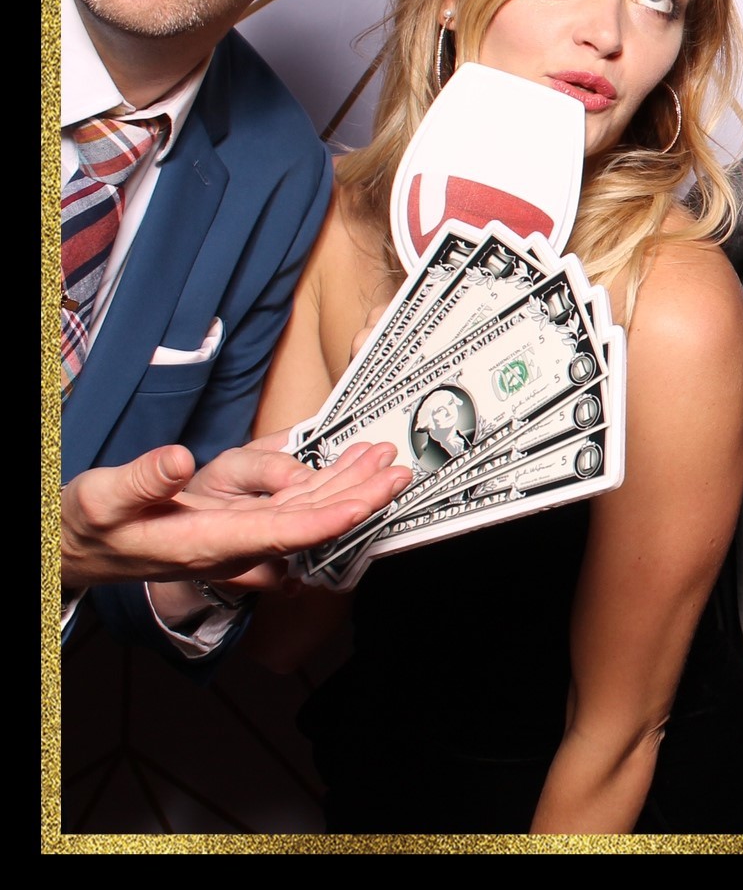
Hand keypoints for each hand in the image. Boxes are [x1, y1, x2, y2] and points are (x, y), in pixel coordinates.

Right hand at [61, 440, 411, 590]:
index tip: (363, 505)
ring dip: (349, 486)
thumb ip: (140, 481)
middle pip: (309, 524)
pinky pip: (293, 505)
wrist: (80, 548)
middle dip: (357, 500)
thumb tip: (178, 461)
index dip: (326, 519)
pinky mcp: (238, 521)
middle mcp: (231, 544)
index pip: (279, 534)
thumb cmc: (88, 526)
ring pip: (307, 512)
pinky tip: (350, 464)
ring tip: (383, 459)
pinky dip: (326, 483)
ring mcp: (238, 534)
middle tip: (398, 475)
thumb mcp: (101, 500)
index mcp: (205, 543)